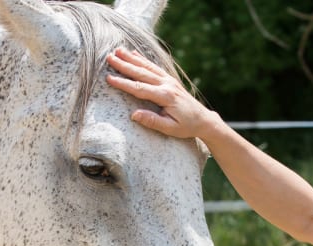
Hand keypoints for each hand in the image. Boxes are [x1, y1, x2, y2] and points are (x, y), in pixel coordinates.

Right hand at [105, 47, 222, 139]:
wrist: (203, 119)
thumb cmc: (186, 126)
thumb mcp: (170, 128)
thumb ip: (152, 121)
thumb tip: (134, 115)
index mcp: (165, 96)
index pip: (140, 88)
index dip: (123, 83)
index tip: (109, 78)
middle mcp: (166, 84)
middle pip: (141, 73)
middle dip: (124, 65)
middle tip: (109, 57)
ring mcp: (169, 80)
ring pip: (147, 67)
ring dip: (131, 58)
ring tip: (118, 50)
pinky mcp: (170, 79)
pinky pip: (154, 67)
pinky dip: (143, 59)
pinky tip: (133, 53)